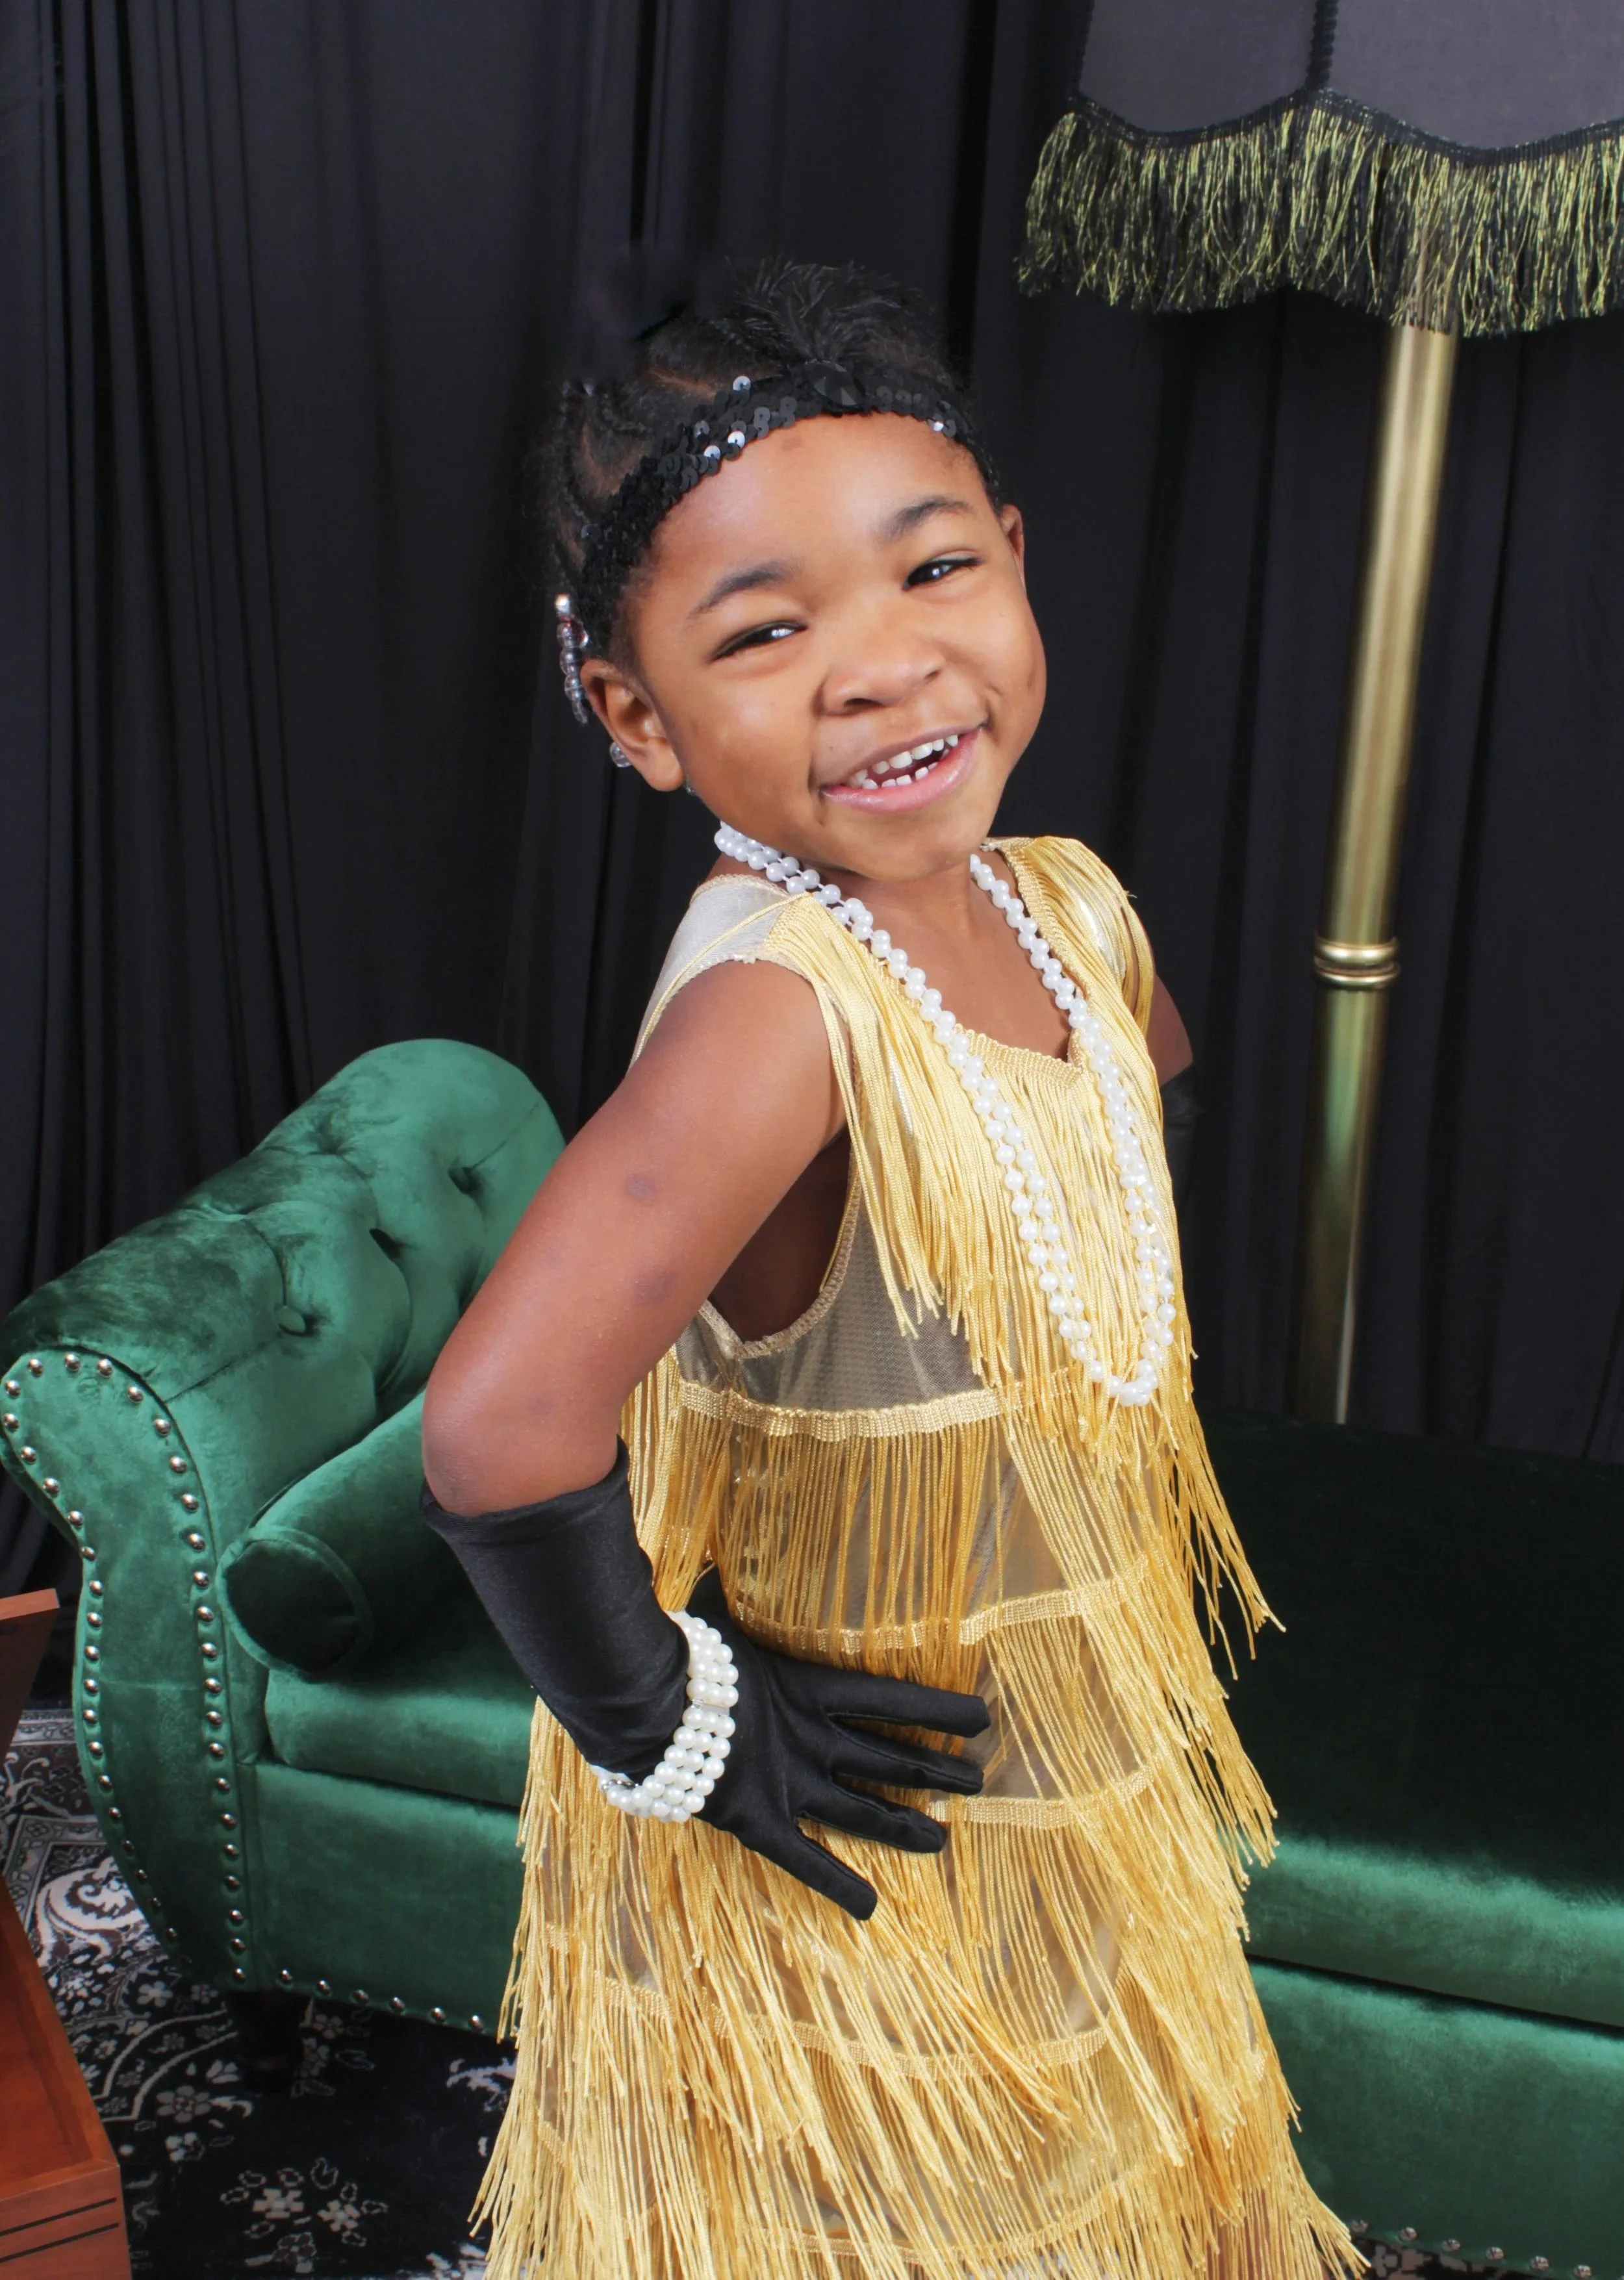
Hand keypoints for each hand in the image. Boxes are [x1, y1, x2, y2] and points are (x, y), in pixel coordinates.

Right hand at [687, 1569, 989, 1919]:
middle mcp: (809, 1740)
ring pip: (861, 1812)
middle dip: (935, 1770)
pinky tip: (871, 1909)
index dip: (939, 1708)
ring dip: (904, 1826)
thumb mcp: (717, 1609)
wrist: (640, 1702)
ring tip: (944, 1840)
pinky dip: (836, 1885)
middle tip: (977, 1782)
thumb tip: (721, 1550)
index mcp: (806, 1688)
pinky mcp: (759, 1820)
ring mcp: (787, 1783)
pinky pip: (804, 1862)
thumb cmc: (678, 1651)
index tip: (983, 1717)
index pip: (891, 1698)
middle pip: (889, 1760)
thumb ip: (731, 1585)